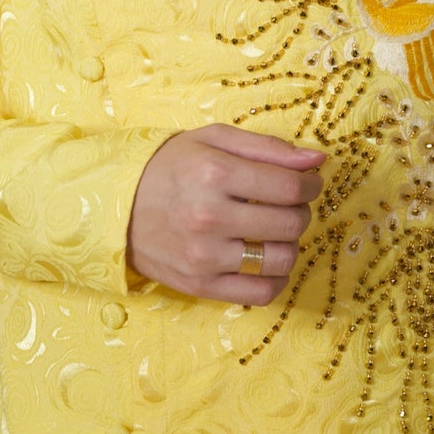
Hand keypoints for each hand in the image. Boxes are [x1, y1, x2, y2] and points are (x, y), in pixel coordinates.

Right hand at [127, 124, 324, 304]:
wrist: (116, 206)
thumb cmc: (169, 167)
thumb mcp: (213, 140)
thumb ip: (267, 148)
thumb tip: (318, 159)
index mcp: (214, 174)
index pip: (290, 188)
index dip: (311, 185)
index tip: (309, 182)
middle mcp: (210, 217)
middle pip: (290, 223)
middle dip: (301, 211)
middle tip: (289, 204)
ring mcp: (205, 257)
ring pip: (281, 260)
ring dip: (290, 244)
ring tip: (275, 231)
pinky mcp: (200, 285)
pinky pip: (262, 293)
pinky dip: (275, 278)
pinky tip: (265, 259)